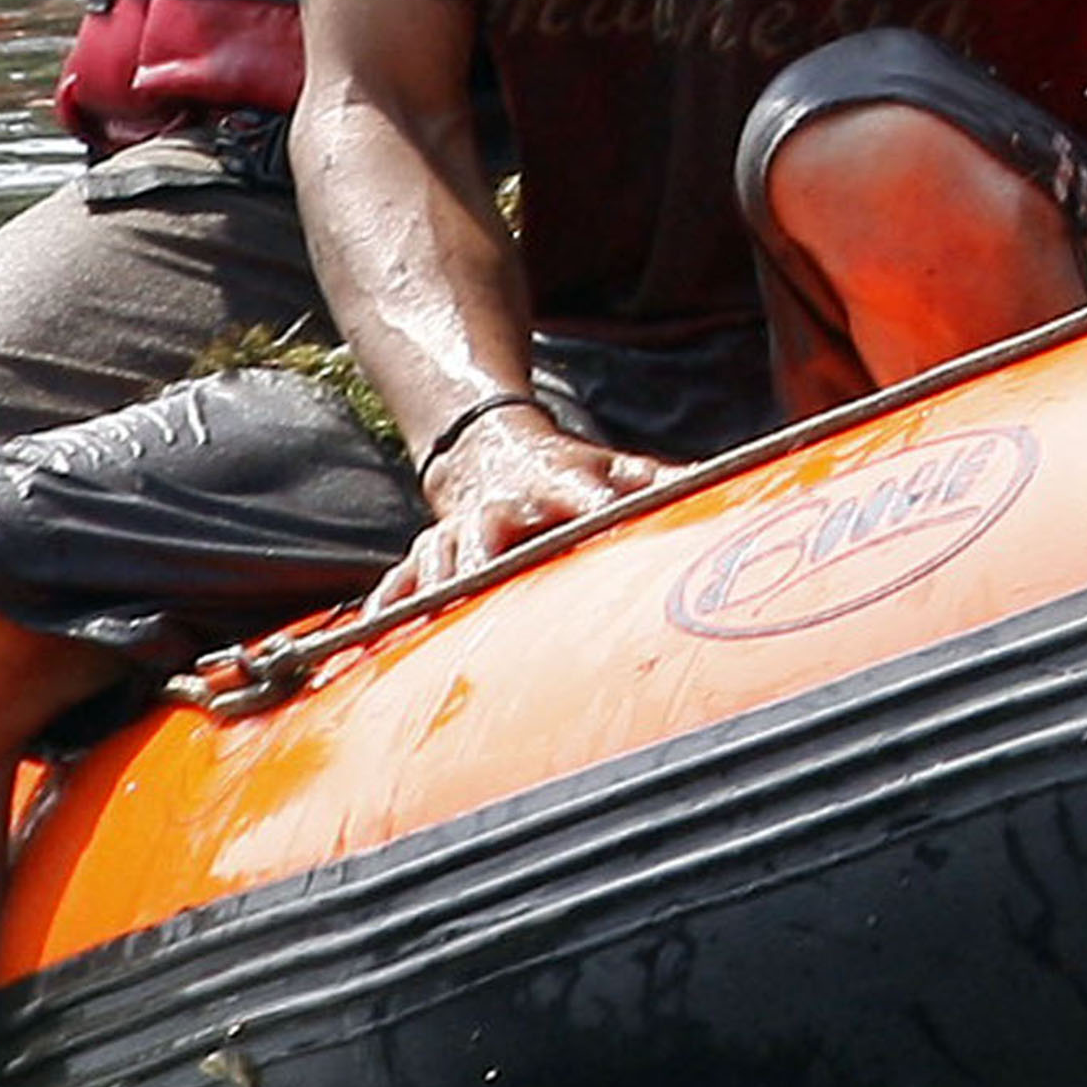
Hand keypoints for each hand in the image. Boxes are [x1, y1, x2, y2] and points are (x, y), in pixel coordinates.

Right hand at [367, 400, 669, 610]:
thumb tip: (718, 485)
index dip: (589, 512)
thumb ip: (661, 482)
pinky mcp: (429, 552)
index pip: (577, 502)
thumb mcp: (615, 467)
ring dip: (428, 592)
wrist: (489, 447)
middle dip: (479, 565)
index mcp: (555, 490)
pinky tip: (368, 639)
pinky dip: (387, 608)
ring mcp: (458, 533)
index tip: (595, 525)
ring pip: (437, 563)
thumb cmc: (566, 469)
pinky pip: (401, 581)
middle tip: (474, 592)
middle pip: (488, 540)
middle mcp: (499, 513)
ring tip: (418, 626)